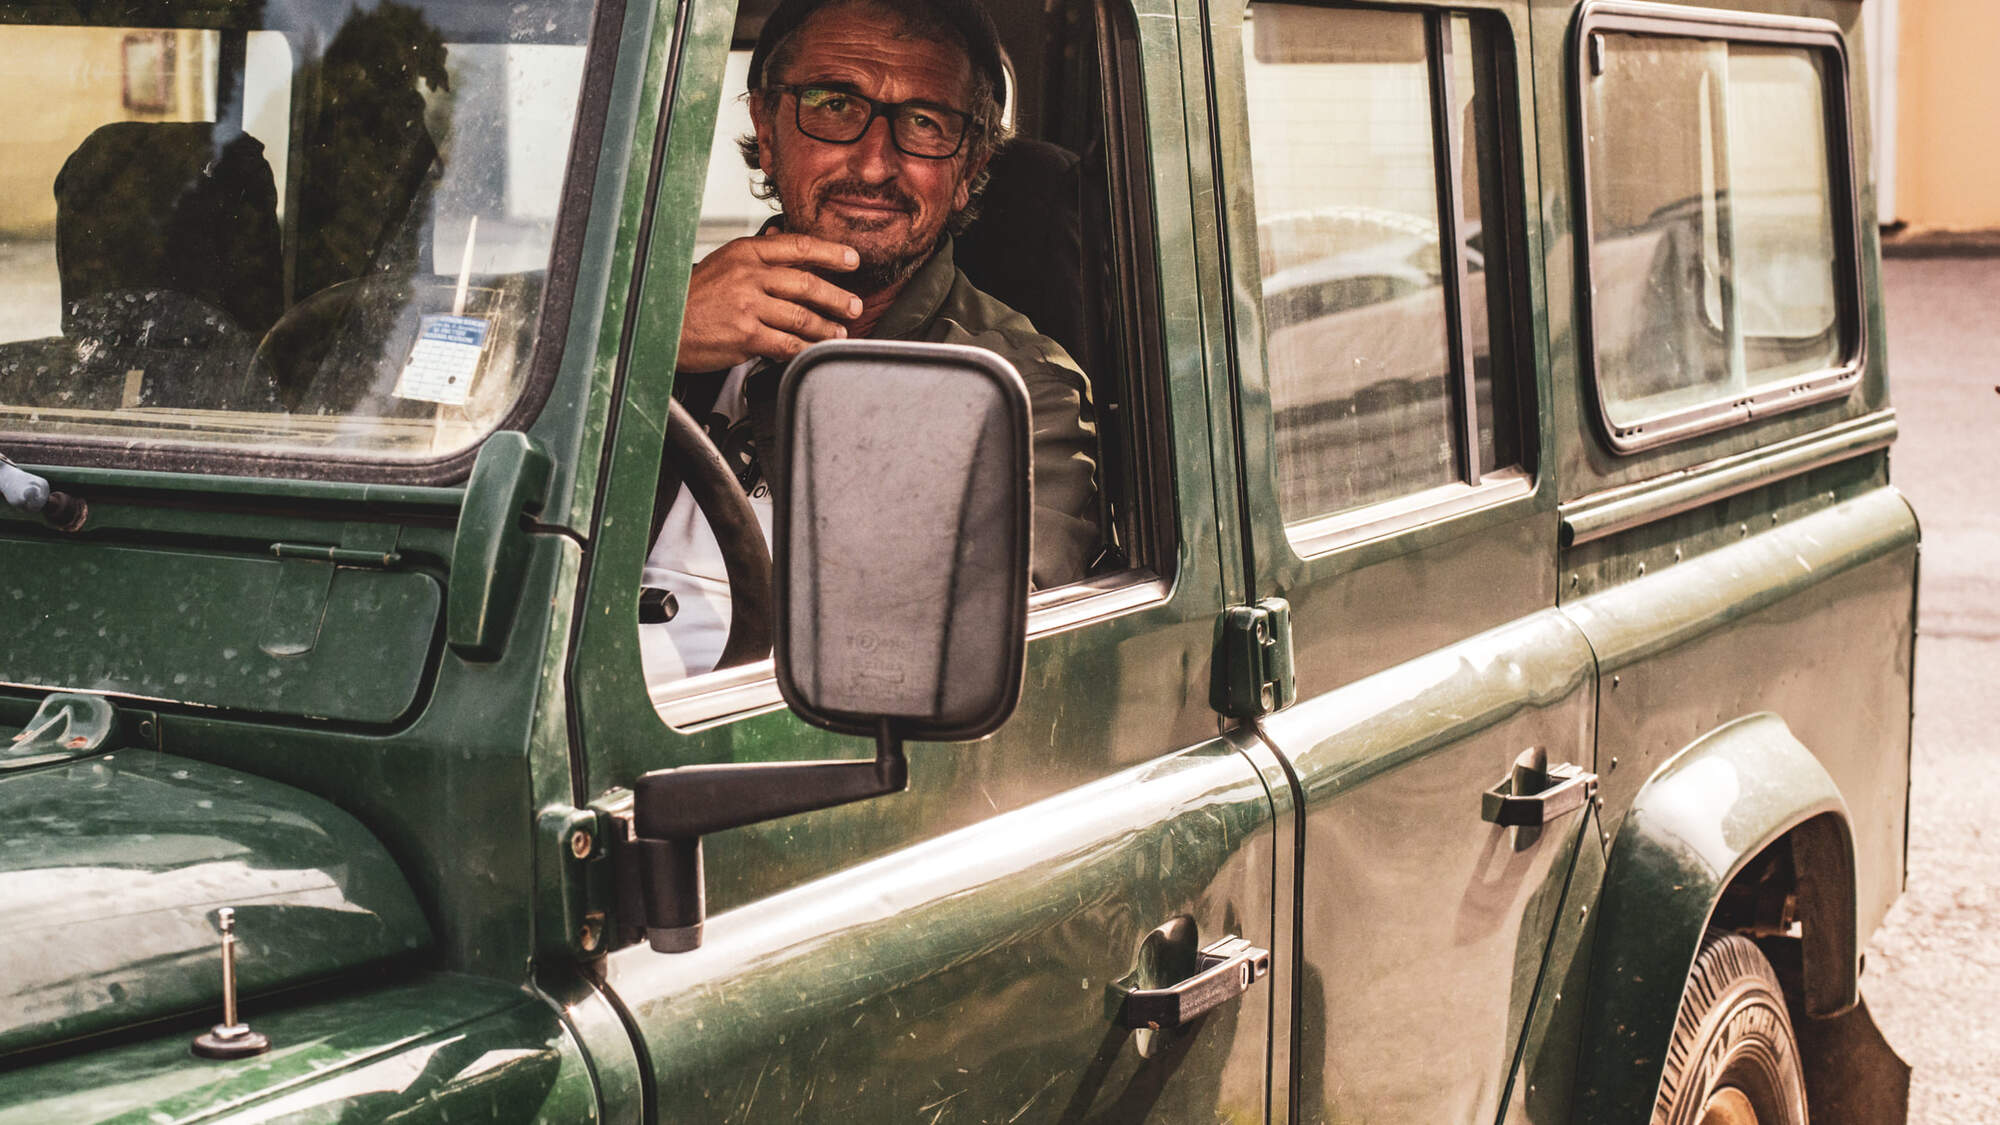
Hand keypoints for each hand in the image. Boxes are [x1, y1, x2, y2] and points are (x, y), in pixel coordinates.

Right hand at [676, 231, 864, 371]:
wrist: (662, 326)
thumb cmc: (690, 298)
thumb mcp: (722, 262)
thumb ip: (755, 254)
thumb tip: (782, 236)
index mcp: (745, 253)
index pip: (799, 246)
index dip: (831, 253)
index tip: (851, 260)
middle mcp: (749, 276)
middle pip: (807, 283)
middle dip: (837, 297)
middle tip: (853, 305)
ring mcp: (748, 306)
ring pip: (801, 316)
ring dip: (826, 327)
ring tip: (837, 332)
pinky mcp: (747, 335)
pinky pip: (787, 343)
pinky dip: (806, 348)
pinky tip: (814, 349)